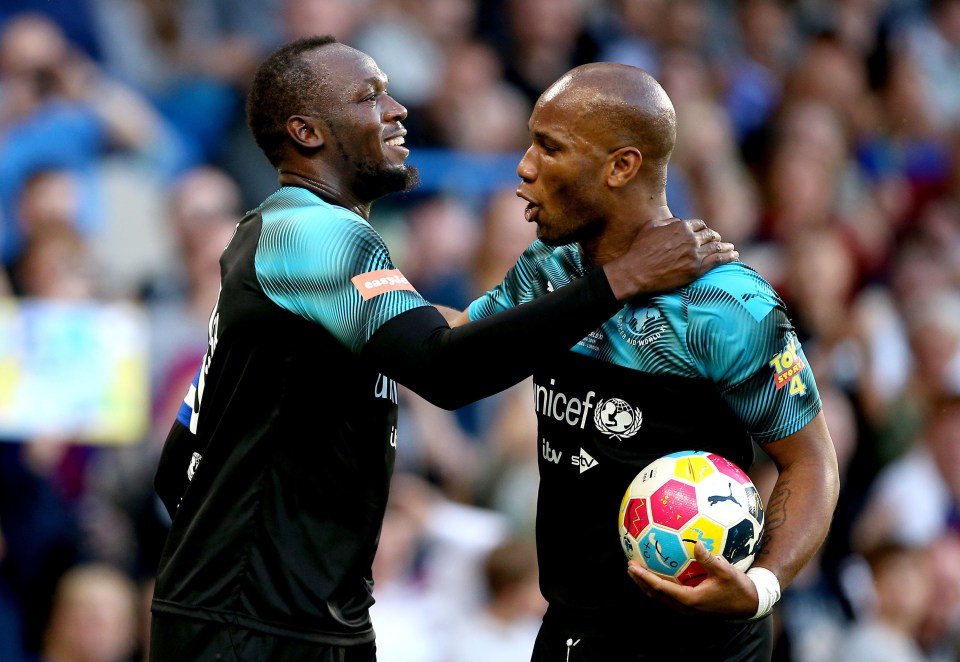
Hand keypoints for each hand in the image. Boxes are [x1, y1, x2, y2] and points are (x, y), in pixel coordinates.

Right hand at [603, 218, 737, 299]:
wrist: (636, 272)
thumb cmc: (639, 250)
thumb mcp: (650, 227)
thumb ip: (667, 222)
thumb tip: (677, 221)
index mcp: (681, 226)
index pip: (699, 224)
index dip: (702, 229)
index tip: (704, 233)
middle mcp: (691, 238)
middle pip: (710, 235)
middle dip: (715, 237)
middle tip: (718, 241)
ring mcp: (695, 253)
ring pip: (717, 247)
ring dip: (726, 246)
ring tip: (731, 248)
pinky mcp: (697, 268)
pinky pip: (719, 260)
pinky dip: (729, 257)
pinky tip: (734, 256)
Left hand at [626, 542, 758, 618]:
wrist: (749, 604)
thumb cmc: (738, 588)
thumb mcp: (725, 571)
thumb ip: (709, 559)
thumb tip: (697, 543)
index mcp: (690, 600)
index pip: (660, 588)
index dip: (644, 577)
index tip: (633, 567)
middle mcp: (685, 607)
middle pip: (656, 595)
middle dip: (640, 581)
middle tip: (630, 566)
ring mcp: (687, 609)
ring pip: (661, 598)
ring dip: (647, 585)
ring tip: (637, 572)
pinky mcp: (691, 606)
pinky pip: (669, 597)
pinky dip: (658, 586)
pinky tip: (658, 574)